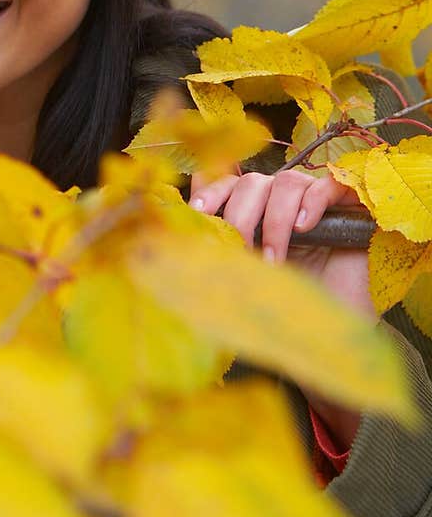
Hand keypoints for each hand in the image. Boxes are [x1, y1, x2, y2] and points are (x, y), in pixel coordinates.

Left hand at [189, 165, 377, 450]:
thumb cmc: (285, 307)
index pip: (228, 183)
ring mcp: (314, 200)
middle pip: (252, 182)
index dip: (211, 191)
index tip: (198, 213)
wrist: (333, 333)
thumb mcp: (242, 278)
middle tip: (241, 249)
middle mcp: (280, 200)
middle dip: (241, 215)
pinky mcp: (349, 207)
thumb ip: (216, 254)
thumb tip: (167, 238)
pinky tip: (305, 226)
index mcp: (253, 211)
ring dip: (275, 220)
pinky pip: (329, 185)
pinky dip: (314, 200)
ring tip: (274, 259)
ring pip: (287, 183)